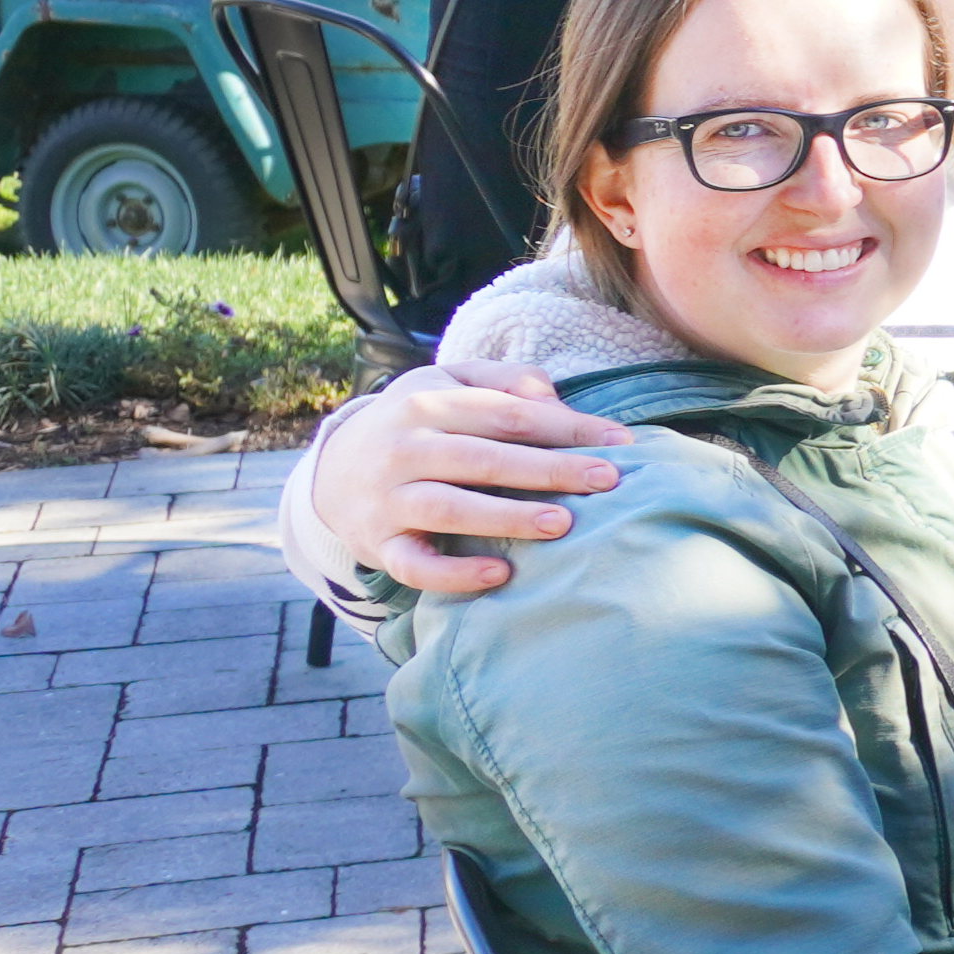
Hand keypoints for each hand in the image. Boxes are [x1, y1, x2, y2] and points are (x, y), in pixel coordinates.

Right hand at [319, 365, 628, 592]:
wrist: (331, 471)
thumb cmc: (415, 425)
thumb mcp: (447, 384)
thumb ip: (503, 380)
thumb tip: (553, 398)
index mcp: (428, 404)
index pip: (508, 414)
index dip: (567, 427)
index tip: (622, 442)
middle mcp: (404, 449)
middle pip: (484, 458)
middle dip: (549, 469)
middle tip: (607, 481)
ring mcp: (388, 499)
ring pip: (450, 508)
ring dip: (507, 517)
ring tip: (562, 523)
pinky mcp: (378, 544)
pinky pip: (415, 564)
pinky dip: (454, 572)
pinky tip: (499, 573)